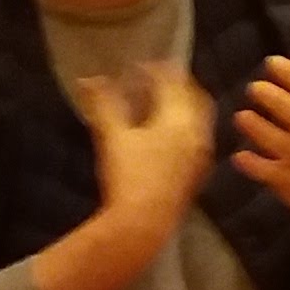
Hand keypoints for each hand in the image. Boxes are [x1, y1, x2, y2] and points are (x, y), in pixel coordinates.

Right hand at [75, 63, 213, 229]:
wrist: (144, 223)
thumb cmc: (128, 175)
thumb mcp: (112, 136)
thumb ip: (103, 104)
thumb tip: (88, 79)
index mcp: (180, 118)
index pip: (173, 82)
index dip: (155, 69)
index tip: (138, 65)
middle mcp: (198, 132)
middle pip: (193, 96)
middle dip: (175, 83)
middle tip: (154, 79)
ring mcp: (202, 153)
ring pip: (198, 118)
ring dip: (182, 105)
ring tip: (158, 104)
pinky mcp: (198, 172)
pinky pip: (197, 138)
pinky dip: (184, 126)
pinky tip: (164, 135)